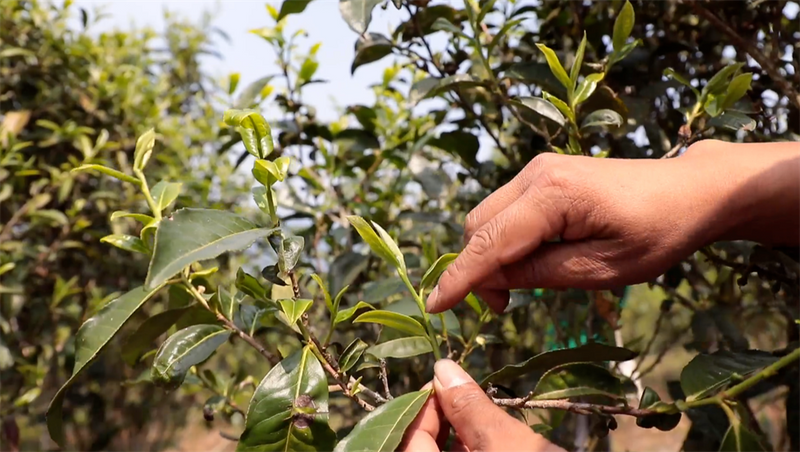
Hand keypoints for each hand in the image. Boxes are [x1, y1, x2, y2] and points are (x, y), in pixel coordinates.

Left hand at [401, 359, 563, 451]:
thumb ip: (469, 407)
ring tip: (478, 417)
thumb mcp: (507, 442)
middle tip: (459, 395)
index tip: (443, 383)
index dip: (420, 408)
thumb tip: (443, 370)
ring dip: (453, 441)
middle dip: (437, 422)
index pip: (408, 442)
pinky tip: (488, 443)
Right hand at [426, 140, 799, 312]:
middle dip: (477, 269)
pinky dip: (503, 239)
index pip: (489, 243)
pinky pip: (504, 210)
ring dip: (489, 254)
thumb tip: (490, 281)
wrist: (688, 191)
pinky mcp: (542, 175)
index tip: (434, 307)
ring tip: (518, 287)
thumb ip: (539, 274)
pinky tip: (528, 258)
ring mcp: (536, 170)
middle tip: (505, 307)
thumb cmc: (655, 232)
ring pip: (486, 218)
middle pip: (478, 227)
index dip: (460, 278)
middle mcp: (534, 174)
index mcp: (551, 196)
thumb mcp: (600, 269)